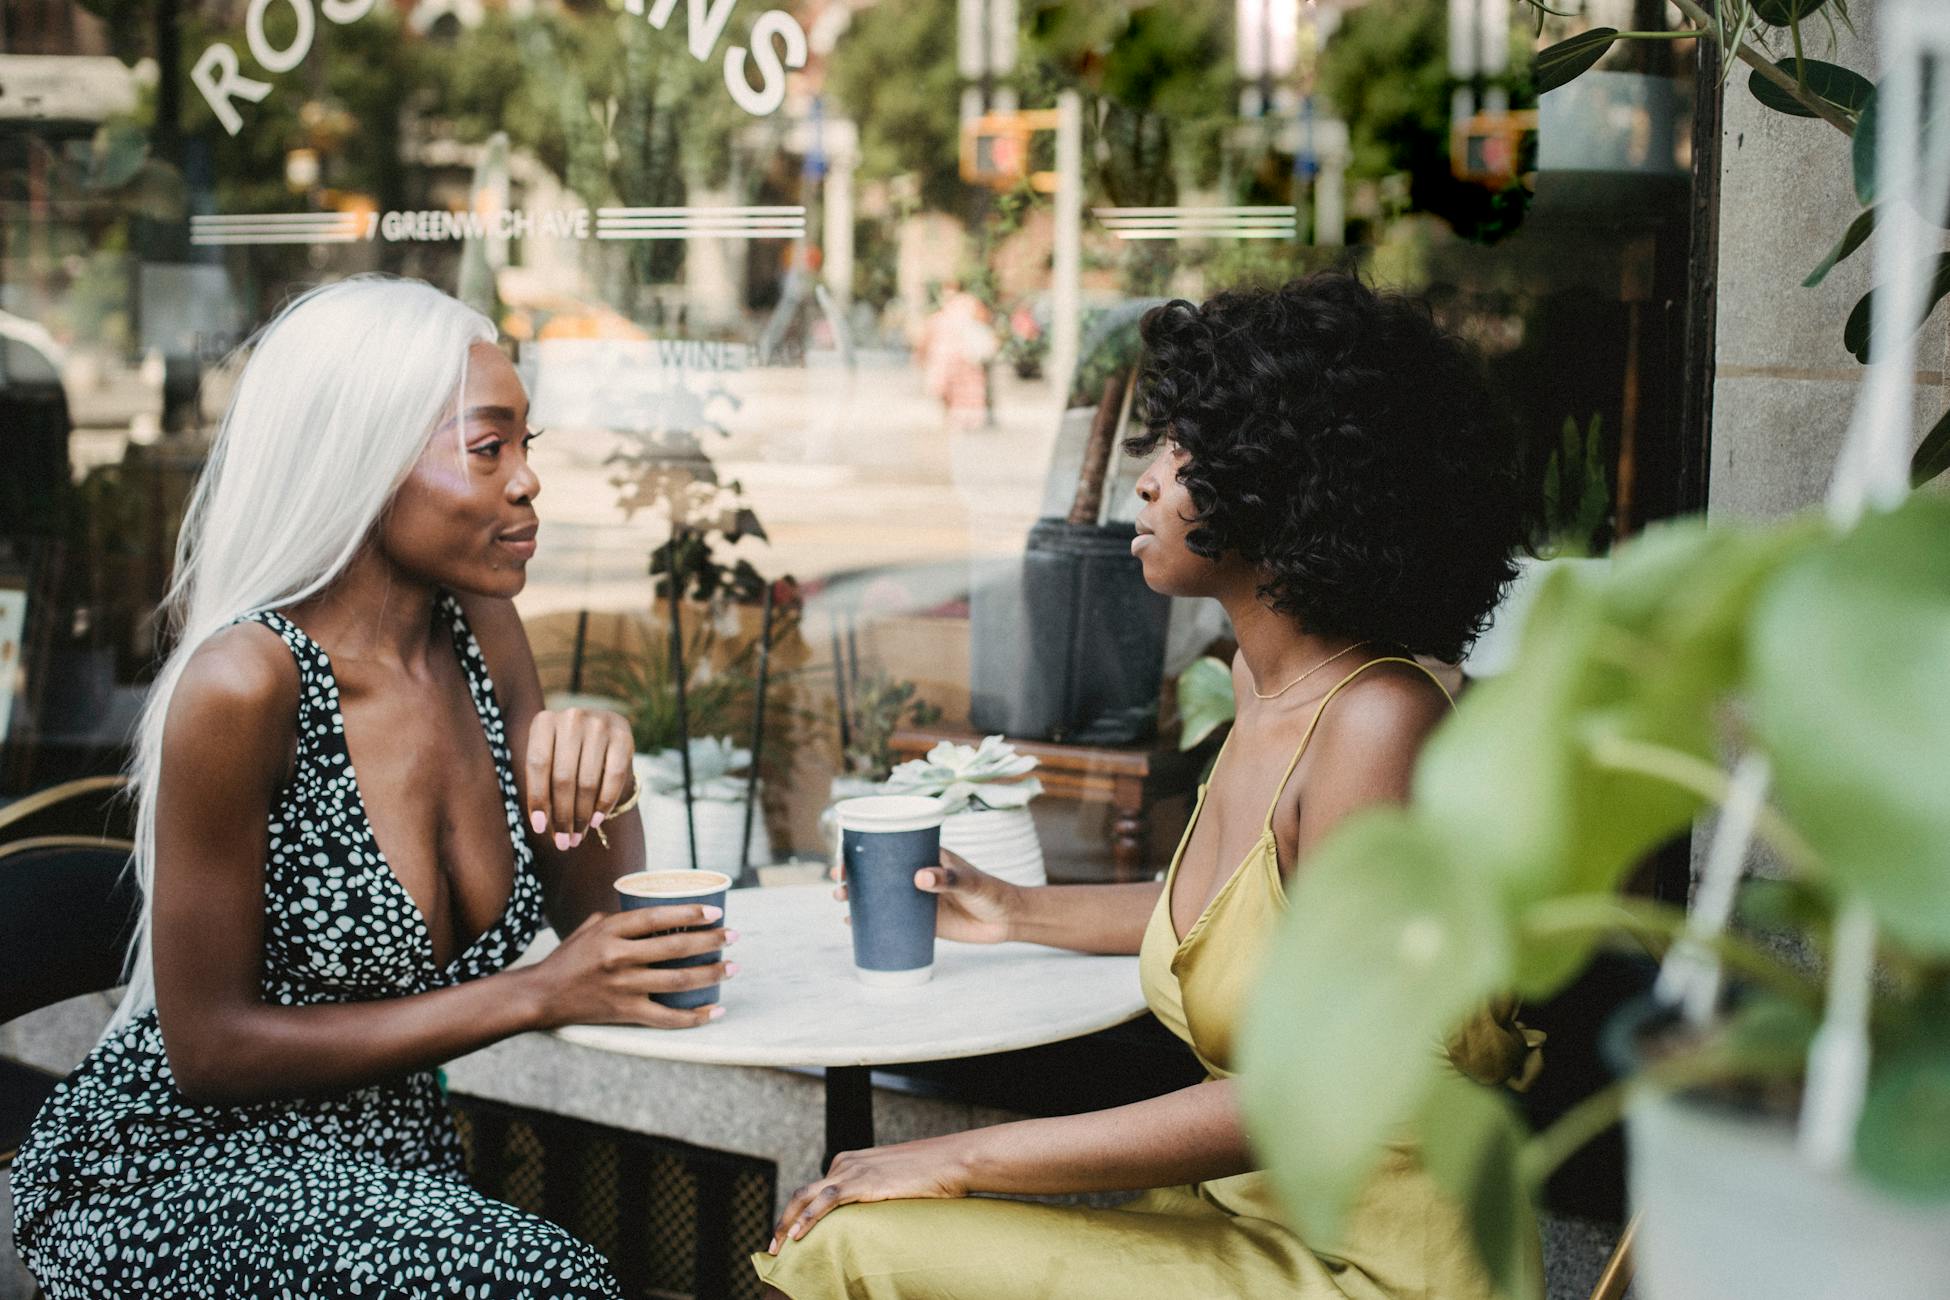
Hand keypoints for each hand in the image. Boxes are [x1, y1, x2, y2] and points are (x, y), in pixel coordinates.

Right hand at [523, 906, 734, 1029]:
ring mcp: (622, 987)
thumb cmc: (570, 958)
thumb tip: (659, 912)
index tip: (716, 913)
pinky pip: (666, 1017)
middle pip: (674, 949)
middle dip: (710, 942)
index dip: (689, 914)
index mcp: (610, 932)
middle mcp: (618, 958)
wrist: (543, 996)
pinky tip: (715, 1010)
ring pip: (677, 981)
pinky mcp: (624, 1012)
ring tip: (733, 967)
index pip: (656, 918)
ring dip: (710, 974)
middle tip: (733, 936)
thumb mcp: (591, 928)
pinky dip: (694, 1017)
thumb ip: (622, 919)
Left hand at [524, 706, 632, 849]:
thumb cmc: (564, 754)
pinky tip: (597, 820)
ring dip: (583, 815)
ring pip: (588, 781)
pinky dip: (605, 803)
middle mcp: (571, 717)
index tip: (539, 828)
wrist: (599, 730)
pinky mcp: (623, 735)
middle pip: (563, 777)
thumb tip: (545, 827)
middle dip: (563, 815)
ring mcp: (599, 724)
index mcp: (544, 721)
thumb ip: (543, 787)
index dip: (538, 799)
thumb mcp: (548, 760)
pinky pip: (614, 777)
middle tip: (564, 841)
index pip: (537, 765)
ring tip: (578, 836)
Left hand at [767, 1138, 969, 1251]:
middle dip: (783, 1221)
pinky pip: (825, 1202)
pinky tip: (798, 1235)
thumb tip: (868, 1220)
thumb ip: (875, 1195)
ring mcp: (852, 1171)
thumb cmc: (930, 1175)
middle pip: (801, 1193)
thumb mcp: (893, 1184)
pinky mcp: (862, 1182)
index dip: (797, 1215)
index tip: (789, 1237)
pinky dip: (807, 1218)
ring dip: (787, 1224)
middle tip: (774, 1247)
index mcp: (850, 1162)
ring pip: (805, 1197)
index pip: (813, 1190)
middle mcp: (845, 1163)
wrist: (950, 1161)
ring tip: (779, 1248)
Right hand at [831, 848, 1019, 943]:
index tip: (845, 856)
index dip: (864, 850)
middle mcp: (916, 875)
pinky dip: (871, 922)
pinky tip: (854, 927)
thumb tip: (920, 878)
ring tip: (842, 904)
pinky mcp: (921, 922)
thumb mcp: (970, 882)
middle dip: (854, 877)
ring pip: (881, 897)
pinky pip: (891, 921)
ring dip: (858, 899)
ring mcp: (917, 899)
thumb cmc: (991, 891)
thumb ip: (948, 879)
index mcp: (925, 856)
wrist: (1006, 920)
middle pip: (878, 873)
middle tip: (839, 884)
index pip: (889, 848)